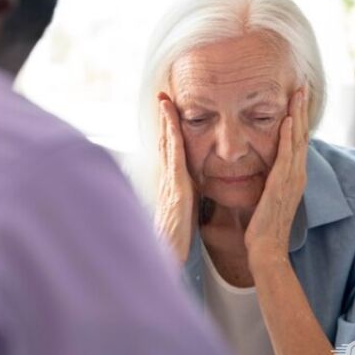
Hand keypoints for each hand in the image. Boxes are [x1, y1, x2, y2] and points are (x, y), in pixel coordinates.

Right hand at [155, 92, 196, 263]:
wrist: (170, 258)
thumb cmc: (177, 241)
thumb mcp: (184, 215)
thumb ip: (187, 200)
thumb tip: (191, 192)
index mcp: (174, 186)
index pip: (171, 153)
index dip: (169, 132)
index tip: (170, 112)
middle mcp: (168, 180)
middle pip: (165, 143)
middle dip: (164, 120)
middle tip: (163, 96)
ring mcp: (170, 182)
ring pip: (167, 144)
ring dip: (165, 121)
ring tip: (164, 99)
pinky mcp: (176, 187)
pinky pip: (174, 155)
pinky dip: (171, 135)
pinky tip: (172, 121)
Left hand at [244, 87, 308, 267]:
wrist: (266, 249)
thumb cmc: (263, 226)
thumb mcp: (267, 196)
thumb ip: (268, 180)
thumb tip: (262, 168)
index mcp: (293, 176)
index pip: (297, 141)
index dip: (298, 118)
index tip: (295, 98)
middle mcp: (297, 175)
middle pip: (302, 135)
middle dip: (302, 110)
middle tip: (301, 86)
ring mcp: (292, 180)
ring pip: (298, 141)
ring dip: (298, 116)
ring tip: (298, 93)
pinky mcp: (281, 186)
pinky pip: (286, 157)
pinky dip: (288, 138)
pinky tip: (287, 121)